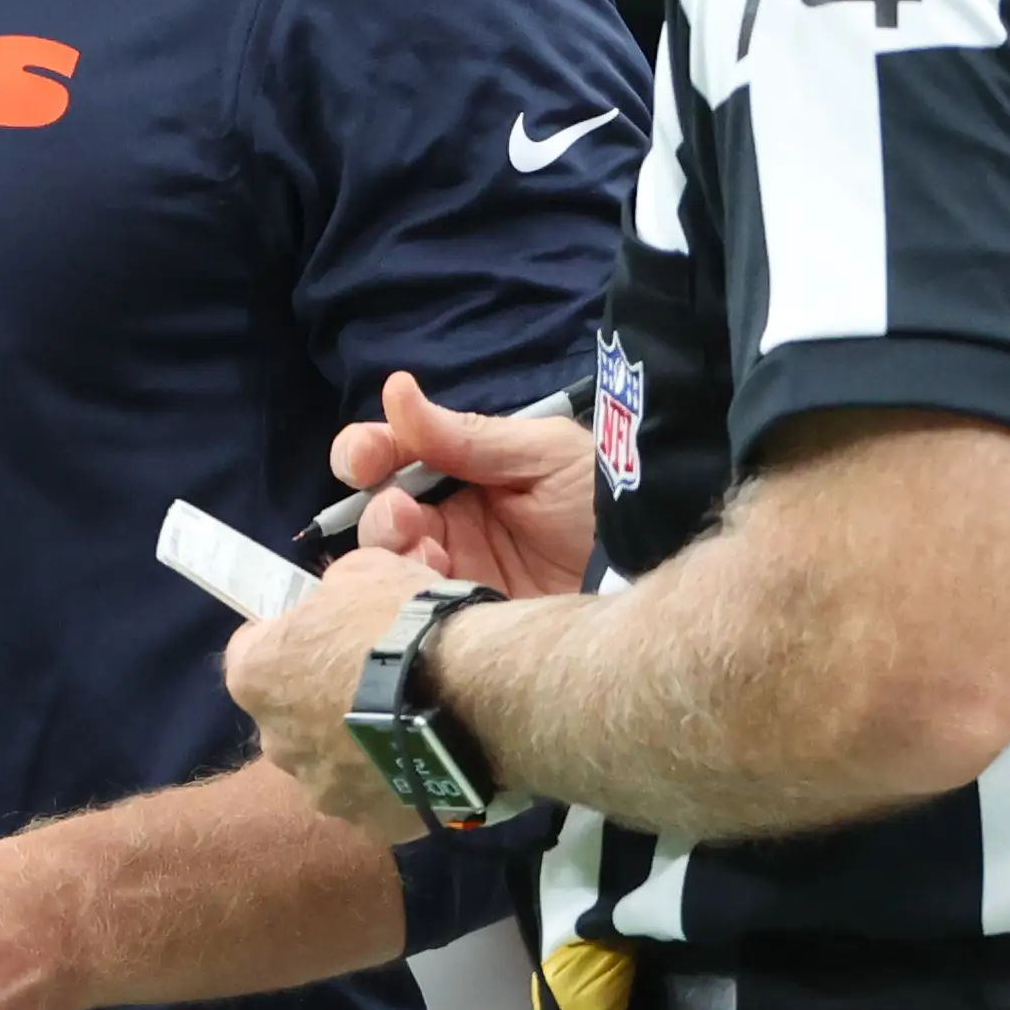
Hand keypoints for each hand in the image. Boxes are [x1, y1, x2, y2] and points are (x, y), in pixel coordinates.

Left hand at [224, 547, 438, 840]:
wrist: (474, 694)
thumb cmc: (405, 623)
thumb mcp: (362, 572)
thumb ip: (334, 593)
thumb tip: (337, 601)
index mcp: (256, 678)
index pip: (249, 652)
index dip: (287, 638)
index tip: (322, 632)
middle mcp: (276, 743)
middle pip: (289, 716)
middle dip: (320, 699)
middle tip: (374, 678)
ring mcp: (322, 791)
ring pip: (331, 764)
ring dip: (356, 746)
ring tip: (410, 722)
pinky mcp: (372, 826)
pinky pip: (376, 795)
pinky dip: (395, 778)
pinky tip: (431, 756)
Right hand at [333, 372, 597, 600]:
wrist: (649, 567)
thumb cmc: (601, 499)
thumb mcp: (540, 454)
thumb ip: (464, 434)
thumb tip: (394, 391)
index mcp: (463, 470)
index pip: (393, 455)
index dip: (364, 452)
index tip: (361, 460)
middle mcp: (450, 520)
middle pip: (378, 513)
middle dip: (379, 512)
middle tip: (405, 518)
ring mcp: (455, 571)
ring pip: (387, 562)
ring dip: (393, 554)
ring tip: (430, 556)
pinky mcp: (464, 619)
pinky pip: (413, 607)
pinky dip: (410, 595)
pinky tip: (439, 587)